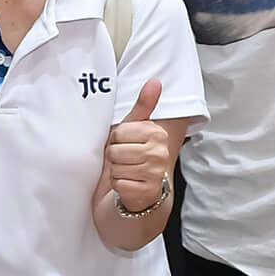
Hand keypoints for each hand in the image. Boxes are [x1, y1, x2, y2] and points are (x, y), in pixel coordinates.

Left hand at [105, 79, 174, 212]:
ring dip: (116, 173)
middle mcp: (159, 152)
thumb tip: (155, 81)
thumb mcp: (136, 130)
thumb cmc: (134, 158)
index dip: (115, 142)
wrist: (141, 194)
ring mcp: (155, 173)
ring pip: (116, 168)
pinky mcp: (148, 191)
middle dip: (114, 158)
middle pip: (115, 150)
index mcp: (156, 134)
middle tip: (125, 162)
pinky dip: (119, 187)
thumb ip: (144, 106)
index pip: (118, 132)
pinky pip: (119, 184)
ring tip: (127, 173)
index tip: (125, 146)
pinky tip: (128, 186)